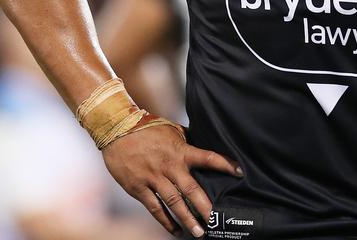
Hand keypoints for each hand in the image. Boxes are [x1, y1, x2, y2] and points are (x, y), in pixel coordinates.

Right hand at [101, 124, 242, 237]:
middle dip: (205, 206)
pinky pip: (154, 208)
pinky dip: (165, 220)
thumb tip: (203, 143)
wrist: (116, 129)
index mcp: (179, 151)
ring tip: (199, 232)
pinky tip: (174, 229)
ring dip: (187, 219)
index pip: (207, 158)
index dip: (225, 164)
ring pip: (174, 202)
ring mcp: (153, 178)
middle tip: (215, 220)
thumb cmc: (146, 128)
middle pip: (191, 189)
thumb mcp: (171, 129)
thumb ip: (187, 140)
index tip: (240, 173)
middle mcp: (168, 166)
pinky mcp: (138, 187)